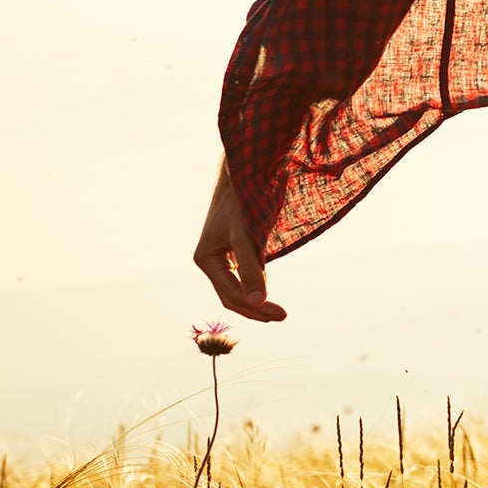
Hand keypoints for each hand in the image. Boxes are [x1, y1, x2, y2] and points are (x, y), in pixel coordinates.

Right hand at [192, 163, 284, 322]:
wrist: (243, 170)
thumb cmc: (243, 199)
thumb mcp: (246, 235)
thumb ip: (252, 268)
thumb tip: (258, 301)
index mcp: (206, 259)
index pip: (232, 295)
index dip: (256, 308)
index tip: (282, 315)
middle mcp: (210, 260)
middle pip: (232, 295)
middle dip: (256, 308)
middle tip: (282, 316)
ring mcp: (221, 255)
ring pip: (237, 287)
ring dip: (255, 301)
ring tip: (276, 313)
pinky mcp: (234, 248)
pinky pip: (243, 274)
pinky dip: (256, 285)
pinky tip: (267, 292)